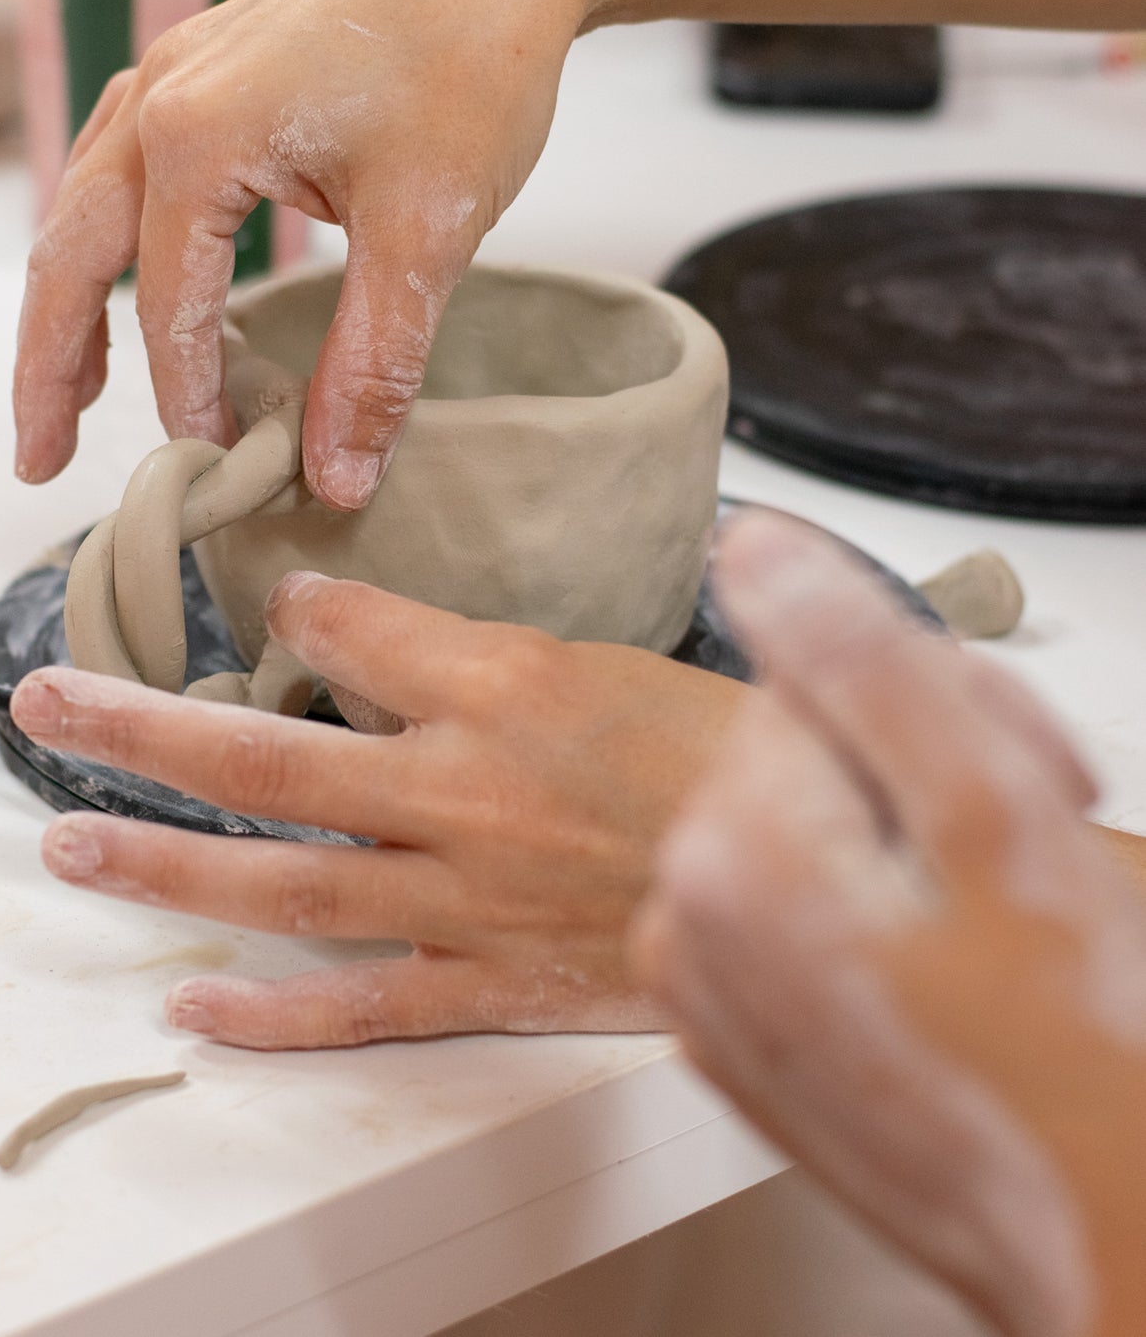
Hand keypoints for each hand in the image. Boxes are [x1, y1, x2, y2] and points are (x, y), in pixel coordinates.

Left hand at [11, 572, 744, 1046]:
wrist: (819, 872)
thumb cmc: (733, 753)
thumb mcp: (612, 654)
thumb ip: (477, 644)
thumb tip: (356, 624)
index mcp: (511, 687)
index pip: (352, 634)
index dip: (292, 615)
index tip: (267, 608)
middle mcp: (470, 792)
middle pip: (272, 761)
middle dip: (145, 729)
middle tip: (49, 705)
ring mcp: (469, 900)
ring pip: (287, 885)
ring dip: (166, 865)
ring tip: (70, 843)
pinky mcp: (492, 985)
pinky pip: (362, 1009)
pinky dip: (271, 1014)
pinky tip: (189, 1005)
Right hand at [12, 0, 597, 506]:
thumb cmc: (473, 64)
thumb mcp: (425, 231)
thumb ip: (371, 363)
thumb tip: (334, 482)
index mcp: (195, 135)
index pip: (167, 306)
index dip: (189, 400)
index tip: (217, 472)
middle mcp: (160, 95)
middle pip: (70, 253)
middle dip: (49, 364)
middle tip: (38, 461)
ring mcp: (176, 68)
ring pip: (86, 204)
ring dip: (70, 300)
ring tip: (70, 391)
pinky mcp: (209, 60)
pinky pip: (125, 161)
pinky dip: (114, 236)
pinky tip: (135, 273)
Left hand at [630, 512, 1145, 1336]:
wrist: (1103, 1241)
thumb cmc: (1076, 1061)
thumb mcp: (988, 812)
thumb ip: (857, 660)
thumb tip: (753, 547)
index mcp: (726, 852)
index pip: (811, 681)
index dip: (936, 708)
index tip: (1012, 771)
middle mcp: (684, 921)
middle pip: (803, 753)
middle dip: (921, 777)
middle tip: (1022, 854)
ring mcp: (708, 988)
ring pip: (807, 827)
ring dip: (908, 847)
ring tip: (996, 925)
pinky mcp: (741, 1033)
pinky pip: (799, 911)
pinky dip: (877, 916)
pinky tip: (954, 969)